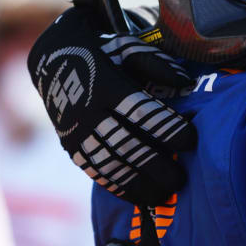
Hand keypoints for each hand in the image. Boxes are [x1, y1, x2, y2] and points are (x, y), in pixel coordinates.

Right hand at [28, 8, 197, 206]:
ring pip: (110, 164)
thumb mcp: (126, 48)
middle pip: (126, 144)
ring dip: (138, 184)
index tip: (191, 142)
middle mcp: (89, 111)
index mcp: (106, 84)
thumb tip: (185, 81)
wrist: (53, 60)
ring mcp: (77, 132)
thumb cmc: (103, 54)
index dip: (167, 129)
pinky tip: (139, 197)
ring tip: (164, 196)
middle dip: (156, 166)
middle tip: (181, 179)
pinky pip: (95, 172)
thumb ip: (156, 63)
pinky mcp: (71, 147)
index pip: (141, 112)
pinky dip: (118, 186)